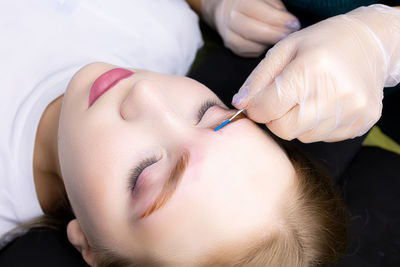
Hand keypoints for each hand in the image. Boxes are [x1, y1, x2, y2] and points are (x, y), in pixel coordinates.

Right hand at [201, 0, 299, 56]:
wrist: (231, 9)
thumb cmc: (256, 2)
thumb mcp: (267, 0)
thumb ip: (276, 10)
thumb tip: (290, 25)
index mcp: (239, 1)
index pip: (255, 10)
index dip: (276, 18)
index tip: (293, 24)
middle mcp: (229, 17)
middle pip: (249, 30)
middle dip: (272, 34)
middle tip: (287, 35)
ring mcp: (227, 33)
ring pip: (246, 44)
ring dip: (265, 44)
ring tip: (279, 40)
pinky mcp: (230, 45)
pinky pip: (246, 52)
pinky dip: (259, 50)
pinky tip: (268, 44)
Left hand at [231, 4, 399, 141]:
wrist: (369, 44)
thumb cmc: (320, 44)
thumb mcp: (284, 50)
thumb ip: (258, 79)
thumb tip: (239, 104)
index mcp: (311, 68)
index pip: (268, 109)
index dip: (257, 108)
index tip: (259, 102)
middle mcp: (335, 92)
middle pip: (285, 129)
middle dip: (276, 118)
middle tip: (284, 100)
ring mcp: (353, 109)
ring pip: (304, 136)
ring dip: (298, 122)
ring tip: (309, 98)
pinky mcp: (363, 121)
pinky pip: (325, 137)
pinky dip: (317, 125)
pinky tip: (326, 104)